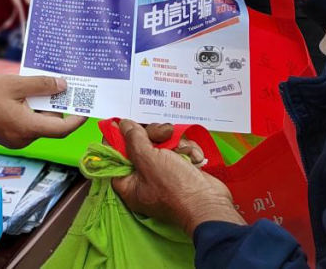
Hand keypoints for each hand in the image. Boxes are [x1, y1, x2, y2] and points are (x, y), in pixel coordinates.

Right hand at [0, 74, 86, 148]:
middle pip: (49, 125)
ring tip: (34, 87)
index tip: (85, 107)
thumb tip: (63, 86)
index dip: (76, 119)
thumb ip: (41, 85)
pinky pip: (26, 124)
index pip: (61, 130)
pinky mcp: (7, 137)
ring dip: (40, 107)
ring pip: (37, 124)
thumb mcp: (16, 84)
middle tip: (56, 84)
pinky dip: (30, 111)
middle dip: (54, 106)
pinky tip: (22, 95)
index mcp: (27, 128)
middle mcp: (23, 139)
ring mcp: (15, 140)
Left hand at [111, 119, 243, 234]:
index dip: (119, 137)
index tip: (125, 123)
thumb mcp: (149, 161)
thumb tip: (122, 124)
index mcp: (128, 183)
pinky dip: (186, 149)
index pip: (114, 155)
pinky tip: (193, 156)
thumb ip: (134, 140)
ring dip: (174, 142)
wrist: (210, 204)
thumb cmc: (175, 187)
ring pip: (161, 143)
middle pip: (140, 143)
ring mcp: (163, 171)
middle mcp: (143, 177)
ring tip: (183, 149)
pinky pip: (177, 148)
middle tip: (163, 134)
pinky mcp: (179, 167)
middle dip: (153, 135)